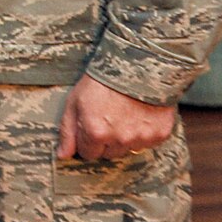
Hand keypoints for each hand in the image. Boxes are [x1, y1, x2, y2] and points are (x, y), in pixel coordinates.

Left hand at [56, 74, 176, 159]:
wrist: (138, 65)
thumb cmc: (101, 81)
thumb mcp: (75, 101)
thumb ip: (68, 132)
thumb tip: (62, 156)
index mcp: (95, 133)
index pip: (88, 154)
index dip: (87, 141)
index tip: (91, 126)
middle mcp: (119, 139)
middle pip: (109, 154)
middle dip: (105, 141)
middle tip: (108, 118)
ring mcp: (141, 138)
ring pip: (128, 150)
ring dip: (124, 138)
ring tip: (123, 115)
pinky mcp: (159, 134)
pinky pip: (147, 143)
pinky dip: (142, 133)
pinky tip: (139, 115)